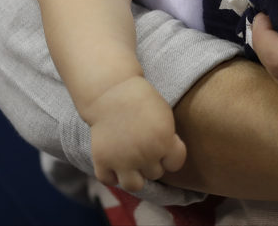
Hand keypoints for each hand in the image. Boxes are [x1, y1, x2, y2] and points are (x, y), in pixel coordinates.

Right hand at [86, 76, 186, 191]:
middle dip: (152, 161)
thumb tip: (167, 161)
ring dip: (135, 175)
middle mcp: (145, 155)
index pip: (175, 164)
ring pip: (134, 186)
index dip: (170, 154)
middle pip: (155, 173)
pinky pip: (109, 181)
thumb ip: (168, 140)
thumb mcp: (165, 116)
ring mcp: (122, 161)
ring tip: (132, 162)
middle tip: (144, 145)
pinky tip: (115, 162)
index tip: (164, 143)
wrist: (112, 91)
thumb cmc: (142, 101)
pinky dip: (112, 175)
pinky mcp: (102, 161)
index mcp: (164, 142)